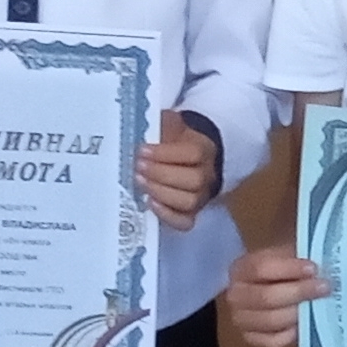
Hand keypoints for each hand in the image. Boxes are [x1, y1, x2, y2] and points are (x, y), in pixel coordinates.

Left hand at [136, 111, 218, 230]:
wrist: (189, 159)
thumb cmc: (175, 141)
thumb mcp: (170, 126)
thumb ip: (161, 125)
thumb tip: (141, 125)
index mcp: (204, 150)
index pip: (193, 153)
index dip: (166, 153)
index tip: (142, 150)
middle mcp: (207, 175)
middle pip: (194, 180)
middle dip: (161, 174)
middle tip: (138, 168)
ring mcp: (201, 197)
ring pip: (189, 201)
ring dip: (161, 193)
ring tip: (140, 182)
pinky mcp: (191, 214)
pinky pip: (185, 222)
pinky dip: (167, 215)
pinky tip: (150, 203)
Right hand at [225, 243, 329, 346]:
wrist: (283, 284)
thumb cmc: (288, 267)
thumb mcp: (291, 254)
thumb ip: (300, 257)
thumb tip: (320, 267)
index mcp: (241, 268)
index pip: (261, 268)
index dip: (289, 269)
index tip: (313, 269)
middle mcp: (236, 295)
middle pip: (266, 297)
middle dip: (298, 292)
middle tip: (324, 288)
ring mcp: (242, 319)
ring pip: (270, 320)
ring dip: (297, 313)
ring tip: (317, 305)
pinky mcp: (253, 339)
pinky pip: (272, 341)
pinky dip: (290, 335)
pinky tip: (303, 324)